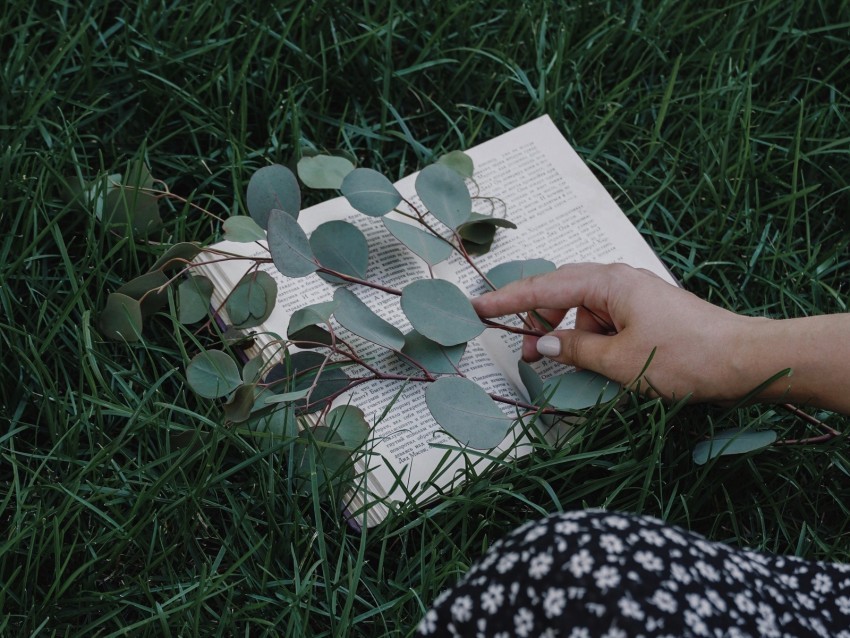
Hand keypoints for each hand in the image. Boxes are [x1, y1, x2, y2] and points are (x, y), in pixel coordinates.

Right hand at [472, 263, 764, 403]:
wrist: (744, 360)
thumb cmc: (683, 358)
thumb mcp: (619, 360)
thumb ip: (574, 349)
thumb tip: (542, 341)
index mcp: (608, 282)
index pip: (544, 288)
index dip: (507, 300)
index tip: (476, 308)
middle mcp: (618, 280)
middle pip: (560, 292)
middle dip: (536, 319)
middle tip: (522, 351)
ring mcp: (634, 295)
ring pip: (583, 309)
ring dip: (566, 333)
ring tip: (560, 362)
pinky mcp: (645, 312)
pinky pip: (604, 320)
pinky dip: (590, 339)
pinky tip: (594, 362)